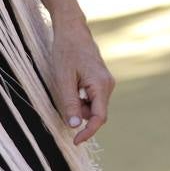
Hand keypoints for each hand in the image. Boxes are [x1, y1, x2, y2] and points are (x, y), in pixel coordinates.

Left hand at [49, 18, 113, 144]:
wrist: (71, 29)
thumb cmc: (65, 51)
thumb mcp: (63, 78)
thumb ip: (69, 103)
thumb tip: (75, 126)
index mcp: (101, 85)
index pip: (99, 118)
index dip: (88, 132)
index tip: (76, 141)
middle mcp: (108, 84)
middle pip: (96, 112)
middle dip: (79, 114)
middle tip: (61, 101)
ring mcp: (106, 81)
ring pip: (93, 105)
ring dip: (78, 106)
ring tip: (64, 87)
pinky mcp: (100, 79)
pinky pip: (92, 97)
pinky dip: (80, 98)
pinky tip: (69, 85)